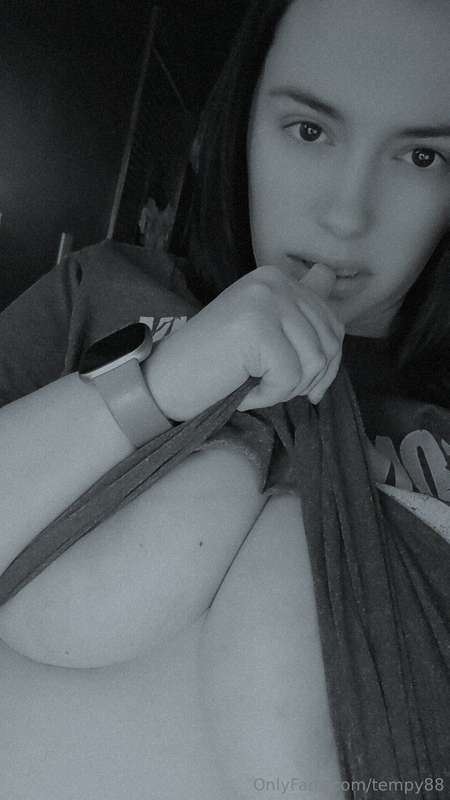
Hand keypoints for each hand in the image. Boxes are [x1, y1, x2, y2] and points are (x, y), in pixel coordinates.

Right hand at [145, 263, 344, 419]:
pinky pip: (290, 377)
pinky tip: (244, 391)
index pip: (333, 323)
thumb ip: (297, 307)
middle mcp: (275, 281)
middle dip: (307, 379)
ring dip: (285, 389)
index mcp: (278, 278)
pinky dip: (269, 396)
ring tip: (254, 386)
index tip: (305, 385)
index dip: (327, 364)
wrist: (166, 379)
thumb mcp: (264, 327)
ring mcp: (266, 300)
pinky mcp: (258, 326)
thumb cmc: (214, 362)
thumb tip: (330, 277)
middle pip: (329, 344)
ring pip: (313, 362)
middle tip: (270, 388)